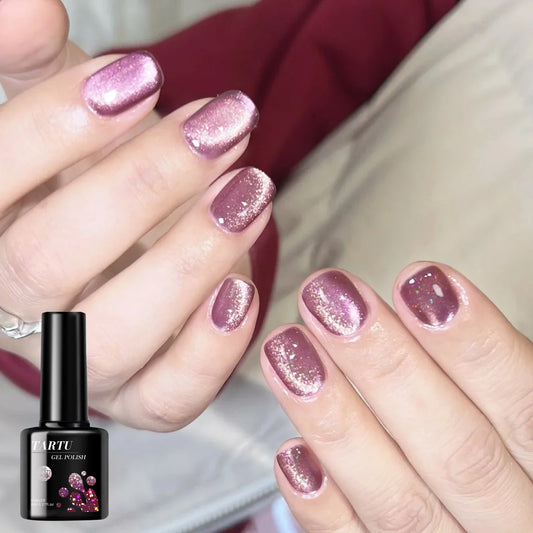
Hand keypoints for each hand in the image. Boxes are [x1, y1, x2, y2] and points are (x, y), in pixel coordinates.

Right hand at [0, 0, 272, 430]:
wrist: (141, 242)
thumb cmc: (98, 176)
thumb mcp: (67, 113)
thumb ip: (36, 66)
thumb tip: (23, 1)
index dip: (53, 125)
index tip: (142, 77)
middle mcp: (18, 312)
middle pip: (45, 263)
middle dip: (142, 184)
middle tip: (222, 128)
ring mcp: (83, 364)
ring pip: (110, 335)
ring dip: (188, 259)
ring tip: (249, 191)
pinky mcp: (145, 397)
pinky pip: (170, 397)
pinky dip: (210, 348)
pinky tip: (242, 287)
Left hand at [261, 263, 532, 531]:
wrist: (497, 527)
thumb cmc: (508, 457)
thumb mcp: (522, 419)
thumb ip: (494, 377)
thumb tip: (436, 297)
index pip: (524, 408)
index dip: (473, 345)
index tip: (420, 280)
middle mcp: (512, 525)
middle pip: (458, 452)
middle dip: (389, 368)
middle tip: (331, 302)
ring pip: (399, 504)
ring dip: (338, 421)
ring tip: (289, 348)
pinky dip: (325, 509)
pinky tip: (291, 453)